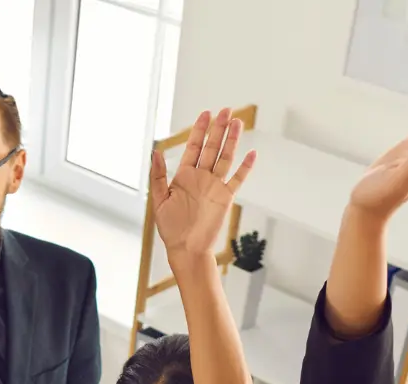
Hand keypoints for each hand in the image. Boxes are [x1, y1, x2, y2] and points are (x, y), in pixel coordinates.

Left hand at [149, 109, 255, 262]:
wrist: (185, 249)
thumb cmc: (170, 228)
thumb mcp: (159, 200)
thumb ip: (158, 175)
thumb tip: (156, 152)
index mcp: (184, 176)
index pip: (194, 147)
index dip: (199, 130)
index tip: (205, 114)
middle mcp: (201, 177)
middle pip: (212, 147)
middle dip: (218, 128)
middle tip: (225, 110)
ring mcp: (214, 186)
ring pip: (225, 158)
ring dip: (231, 141)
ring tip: (237, 122)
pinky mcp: (225, 197)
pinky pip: (237, 179)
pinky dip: (245, 167)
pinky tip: (251, 154)